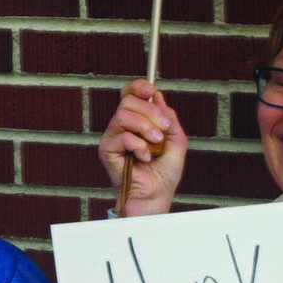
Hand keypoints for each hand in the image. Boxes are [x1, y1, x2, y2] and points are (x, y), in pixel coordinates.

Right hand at [99, 79, 187, 217]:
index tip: (150, 90)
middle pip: (128, 101)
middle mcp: (122, 126)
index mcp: (136, 121)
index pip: (129, 94)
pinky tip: (144, 157)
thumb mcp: (176, 141)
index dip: (137, 87)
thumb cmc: (164, 172)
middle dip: (151, 113)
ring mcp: (112, 137)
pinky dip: (139, 146)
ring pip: (124, 116)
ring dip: (146, 129)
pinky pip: (122, 136)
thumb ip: (169, 118)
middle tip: (162, 131)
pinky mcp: (107, 150)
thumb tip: (158, 96)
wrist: (157, 195)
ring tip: (155, 145)